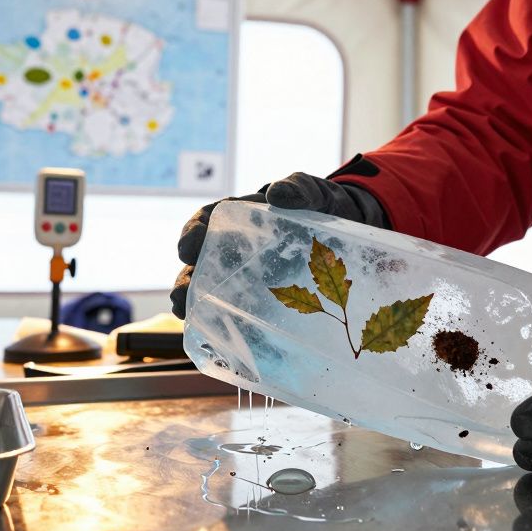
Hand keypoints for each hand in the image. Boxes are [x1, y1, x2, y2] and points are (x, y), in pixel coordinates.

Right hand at [170, 170, 387, 317]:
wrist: (350, 231)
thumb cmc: (323, 205)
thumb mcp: (313, 192)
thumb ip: (298, 188)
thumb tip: (274, 195)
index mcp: (242, 218)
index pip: (206, 222)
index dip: (191, 234)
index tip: (186, 249)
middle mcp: (239, 249)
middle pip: (201, 263)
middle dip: (187, 281)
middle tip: (181, 298)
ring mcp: (251, 276)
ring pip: (214, 292)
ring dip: (197, 307)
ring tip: (188, 319)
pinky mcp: (267, 299)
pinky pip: (244, 314)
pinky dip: (232, 328)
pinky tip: (226, 342)